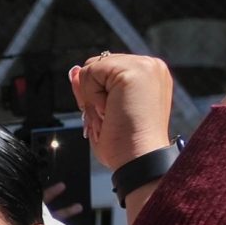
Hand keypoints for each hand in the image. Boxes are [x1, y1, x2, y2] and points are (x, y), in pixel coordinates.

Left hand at [68, 53, 174, 171]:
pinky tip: (110, 110)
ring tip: (112, 114)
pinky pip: (92, 72)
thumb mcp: (101, 110)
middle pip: (98, 64)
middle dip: (94, 93)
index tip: (111, 114)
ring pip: (93, 67)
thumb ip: (89, 87)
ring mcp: (145, 66)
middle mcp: (151, 66)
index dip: (97, 93)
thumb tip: (75, 71)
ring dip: (93, 96)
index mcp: (148, 76)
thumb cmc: (125, 144)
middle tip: (111, 116)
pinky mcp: (134, 71)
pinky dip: (92, 96)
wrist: (138, 160)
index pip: (106, 69)